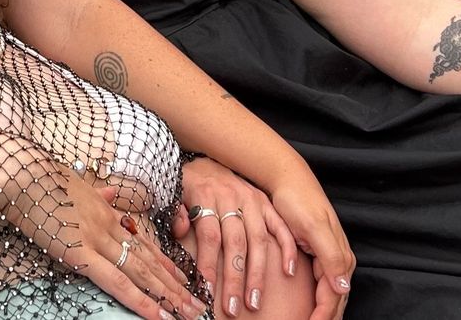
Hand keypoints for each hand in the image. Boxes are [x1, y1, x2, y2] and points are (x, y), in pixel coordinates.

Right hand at [7, 162, 208, 319]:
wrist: (19, 173)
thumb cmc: (38, 177)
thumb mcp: (73, 181)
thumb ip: (95, 193)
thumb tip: (111, 194)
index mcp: (104, 211)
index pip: (141, 242)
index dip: (163, 262)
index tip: (182, 277)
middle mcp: (107, 225)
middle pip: (148, 260)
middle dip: (175, 285)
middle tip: (199, 304)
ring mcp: (97, 239)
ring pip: (142, 272)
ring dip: (169, 295)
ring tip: (190, 313)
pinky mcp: (81, 253)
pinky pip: (117, 282)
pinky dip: (140, 300)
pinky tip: (158, 315)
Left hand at [172, 158, 299, 315]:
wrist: (207, 156)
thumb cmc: (189, 181)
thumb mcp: (173, 190)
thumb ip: (175, 211)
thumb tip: (181, 230)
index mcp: (206, 195)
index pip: (209, 235)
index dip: (208, 263)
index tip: (206, 289)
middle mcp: (231, 197)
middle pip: (235, 242)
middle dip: (235, 278)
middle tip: (233, 306)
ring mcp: (252, 200)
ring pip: (258, 240)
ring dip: (258, 273)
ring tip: (254, 300)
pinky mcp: (266, 202)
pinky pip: (280, 227)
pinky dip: (287, 248)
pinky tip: (287, 272)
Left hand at [268, 180, 352, 319]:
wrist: (288, 178)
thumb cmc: (298, 200)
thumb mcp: (313, 226)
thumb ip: (331, 255)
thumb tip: (344, 287)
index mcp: (340, 256)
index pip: (333, 298)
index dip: (322, 316)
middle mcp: (339, 259)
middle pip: (335, 300)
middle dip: (326, 318)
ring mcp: (329, 256)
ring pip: (329, 295)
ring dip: (323, 312)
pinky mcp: (317, 252)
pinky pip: (321, 284)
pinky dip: (317, 300)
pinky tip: (310, 309)